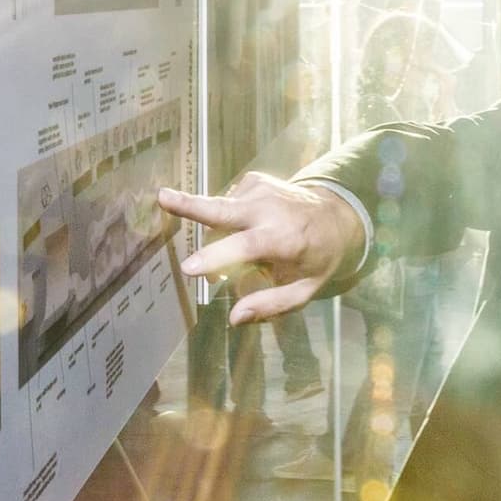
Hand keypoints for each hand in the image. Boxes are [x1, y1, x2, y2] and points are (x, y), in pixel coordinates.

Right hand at [158, 173, 365, 323]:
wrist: (337, 216)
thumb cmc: (318, 259)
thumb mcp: (305, 290)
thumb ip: (271, 305)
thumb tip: (235, 319)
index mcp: (286, 238)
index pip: (246, 247)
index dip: (216, 257)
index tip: (190, 269)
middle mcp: (270, 209)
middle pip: (224, 209)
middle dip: (191, 206)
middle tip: (163, 198)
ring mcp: (261, 190)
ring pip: (220, 214)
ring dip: (219, 235)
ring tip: (249, 254)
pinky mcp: (253, 181)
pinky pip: (227, 205)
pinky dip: (230, 221)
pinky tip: (250, 228)